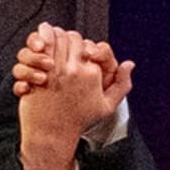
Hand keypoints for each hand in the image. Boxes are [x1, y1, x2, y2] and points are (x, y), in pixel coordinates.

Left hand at [13, 24, 131, 165]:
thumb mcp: (107, 106)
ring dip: (54, 36)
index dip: (84, 44)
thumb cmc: (77, 121)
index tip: (80, 52)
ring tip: (52, 42)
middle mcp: (76, 69)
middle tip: (64, 45)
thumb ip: (122, 84)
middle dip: (69, 38)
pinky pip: (42, 46)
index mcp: (93, 74)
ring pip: (57, 37)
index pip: (90, 44)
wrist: (52, 133)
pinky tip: (39, 44)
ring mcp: (57, 69)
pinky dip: (40, 40)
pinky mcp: (40, 71)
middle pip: (73, 37)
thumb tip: (129, 64)